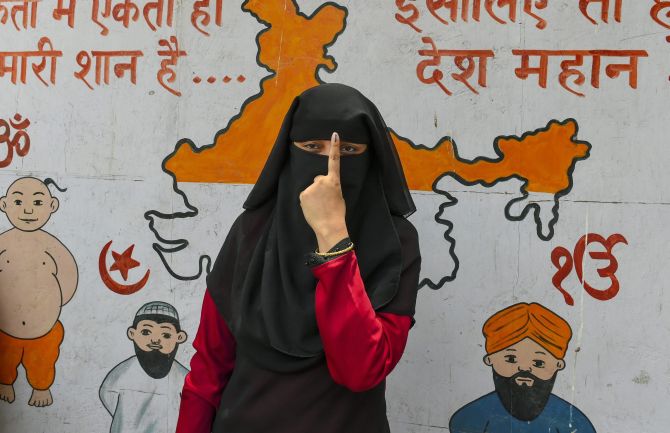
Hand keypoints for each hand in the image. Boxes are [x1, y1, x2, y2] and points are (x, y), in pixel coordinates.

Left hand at [299, 132, 349, 251]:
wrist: (329, 226)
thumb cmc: (337, 213)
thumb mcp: (339, 196)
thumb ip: (330, 187)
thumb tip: (322, 187)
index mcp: (334, 181)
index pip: (334, 161)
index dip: (334, 147)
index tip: (334, 134)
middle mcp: (321, 180)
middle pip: (318, 180)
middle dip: (320, 188)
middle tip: (325, 201)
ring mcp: (311, 187)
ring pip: (311, 189)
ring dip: (313, 196)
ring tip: (319, 206)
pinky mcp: (302, 194)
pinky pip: (305, 195)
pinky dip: (307, 201)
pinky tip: (313, 208)